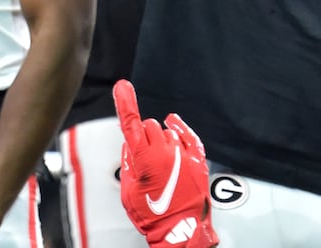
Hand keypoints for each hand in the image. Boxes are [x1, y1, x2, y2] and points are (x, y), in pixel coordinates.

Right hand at [114, 80, 217, 247]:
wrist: (180, 233)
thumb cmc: (152, 216)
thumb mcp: (128, 190)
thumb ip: (127, 163)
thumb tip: (129, 146)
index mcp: (144, 159)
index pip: (131, 123)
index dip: (125, 102)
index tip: (122, 86)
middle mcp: (164, 152)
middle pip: (149, 126)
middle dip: (143, 134)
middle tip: (142, 154)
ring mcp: (183, 155)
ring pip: (166, 132)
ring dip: (160, 139)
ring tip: (160, 161)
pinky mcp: (197, 161)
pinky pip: (188, 135)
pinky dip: (179, 128)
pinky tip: (173, 123)